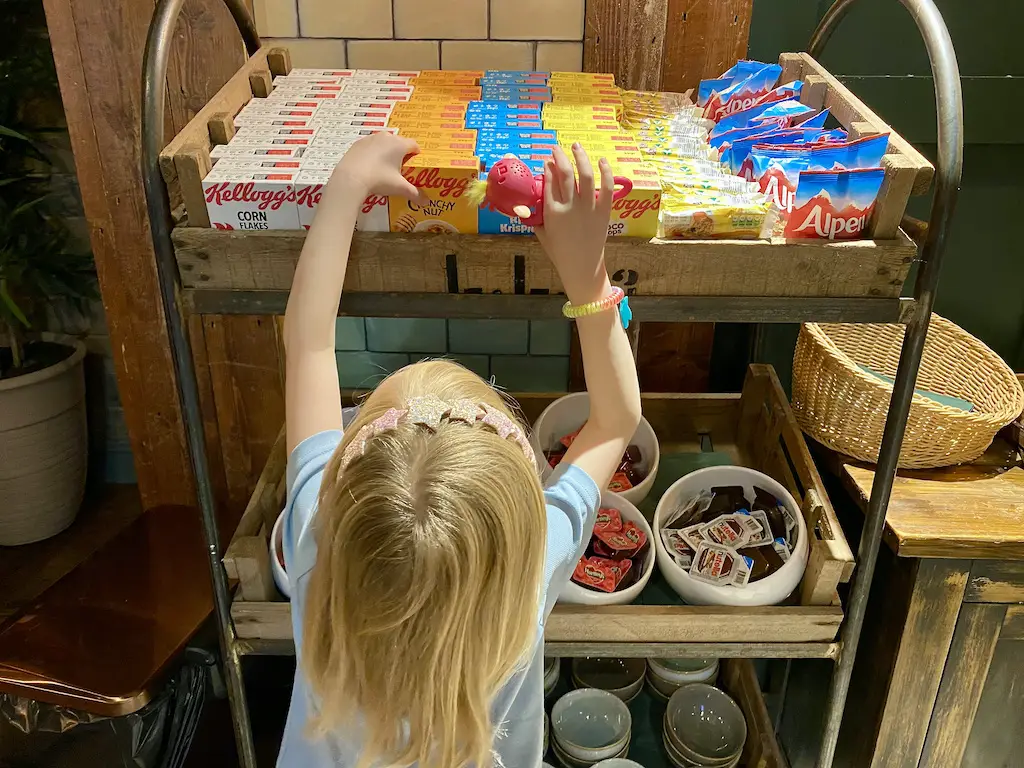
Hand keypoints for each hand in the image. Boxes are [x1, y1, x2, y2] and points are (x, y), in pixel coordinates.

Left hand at [330, 133, 426, 202]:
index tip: (415, 163)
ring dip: (386, 151)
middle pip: (399, 142)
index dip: (416, 154)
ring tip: (384, 167)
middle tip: (400, 167)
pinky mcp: (358, 143)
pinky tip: (370, 166)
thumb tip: (426, 202)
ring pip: (384, 142)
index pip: (414, 145)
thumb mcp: (399, 188)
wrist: (350, 177)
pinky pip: (370, 146)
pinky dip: (372, 153)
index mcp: (400, 144)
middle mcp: (386, 137)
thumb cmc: (379, 179)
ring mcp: (371, 138)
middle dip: (401, 153)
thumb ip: (414, 194)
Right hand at [534, 144, 613, 302]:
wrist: (582, 267)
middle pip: (564, 173)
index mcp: (551, 212)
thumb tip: (530, 201)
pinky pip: (606, 187)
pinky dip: (605, 172)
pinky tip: (602, 161)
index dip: (548, 167)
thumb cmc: (560, 253)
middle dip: (559, 156)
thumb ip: (536, 216)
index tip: (548, 160)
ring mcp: (588, 208)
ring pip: (584, 175)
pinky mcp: (604, 211)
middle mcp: (569, 206)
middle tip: (557, 148)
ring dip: (580, 157)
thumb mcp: (542, 234)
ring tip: (576, 146)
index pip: (548, 181)